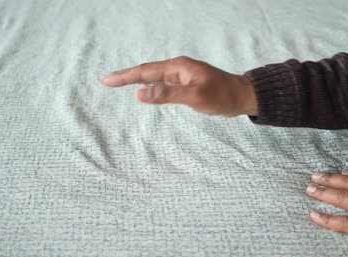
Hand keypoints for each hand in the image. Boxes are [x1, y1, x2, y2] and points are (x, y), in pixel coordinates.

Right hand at [100, 56, 257, 116]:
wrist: (242, 97)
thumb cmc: (222, 95)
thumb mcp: (195, 96)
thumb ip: (167, 95)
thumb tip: (140, 93)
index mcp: (178, 68)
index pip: (145, 71)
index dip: (125, 76)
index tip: (106, 80)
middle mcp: (177, 70)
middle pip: (146, 72)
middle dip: (126, 77)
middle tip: (105, 80)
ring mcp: (182, 77)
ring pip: (154, 79)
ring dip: (136, 81)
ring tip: (118, 83)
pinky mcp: (186, 86)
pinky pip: (163, 86)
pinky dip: (150, 88)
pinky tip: (145, 92)